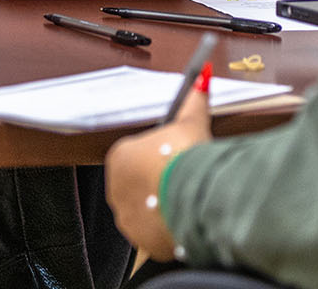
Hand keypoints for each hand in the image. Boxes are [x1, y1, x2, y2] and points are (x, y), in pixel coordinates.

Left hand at [105, 74, 212, 261]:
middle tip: (182, 179)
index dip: (159, 156)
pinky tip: (184, 219)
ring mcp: (127, 216)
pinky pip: (153, 232)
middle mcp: (116, 188)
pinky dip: (166, 228)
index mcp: (120, 157)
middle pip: (139, 183)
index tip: (175, 159)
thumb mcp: (190, 122)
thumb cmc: (183, 158)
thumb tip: (202, 78)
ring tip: (185, 200)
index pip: (136, 155)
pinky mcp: (141, 240)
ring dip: (161, 206)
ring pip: (145, 209)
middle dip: (158, 182)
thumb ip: (194, 101)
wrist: (191, 197)